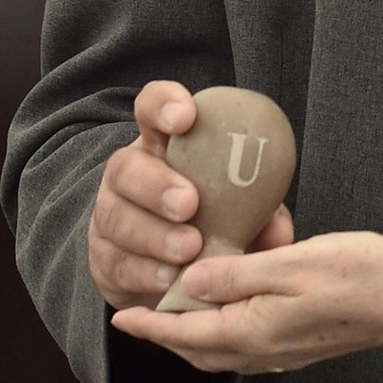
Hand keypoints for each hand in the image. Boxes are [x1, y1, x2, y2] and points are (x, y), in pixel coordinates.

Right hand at [88, 79, 293, 311]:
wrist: (168, 272)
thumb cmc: (211, 222)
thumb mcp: (238, 210)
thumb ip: (259, 212)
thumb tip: (278, 229)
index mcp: (163, 145)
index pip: (151, 107)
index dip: (163, 104)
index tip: (186, 117)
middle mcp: (130, 174)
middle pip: (126, 166)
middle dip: (156, 184)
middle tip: (189, 204)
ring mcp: (111, 215)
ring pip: (116, 217)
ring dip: (154, 234)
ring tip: (188, 249)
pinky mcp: (103, 258)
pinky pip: (117, 262)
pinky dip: (145, 271)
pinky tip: (168, 278)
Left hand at [111, 234, 382, 374]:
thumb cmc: (359, 274)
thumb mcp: (292, 262)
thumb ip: (236, 273)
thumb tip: (190, 280)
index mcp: (253, 332)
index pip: (184, 334)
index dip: (150, 325)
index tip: (120, 318)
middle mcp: (263, 353)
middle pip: (197, 351)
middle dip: (166, 336)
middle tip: (141, 315)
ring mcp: (284, 355)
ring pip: (220, 352)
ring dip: (192, 337)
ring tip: (177, 312)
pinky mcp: (301, 348)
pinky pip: (244, 349)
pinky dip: (221, 335)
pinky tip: (228, 312)